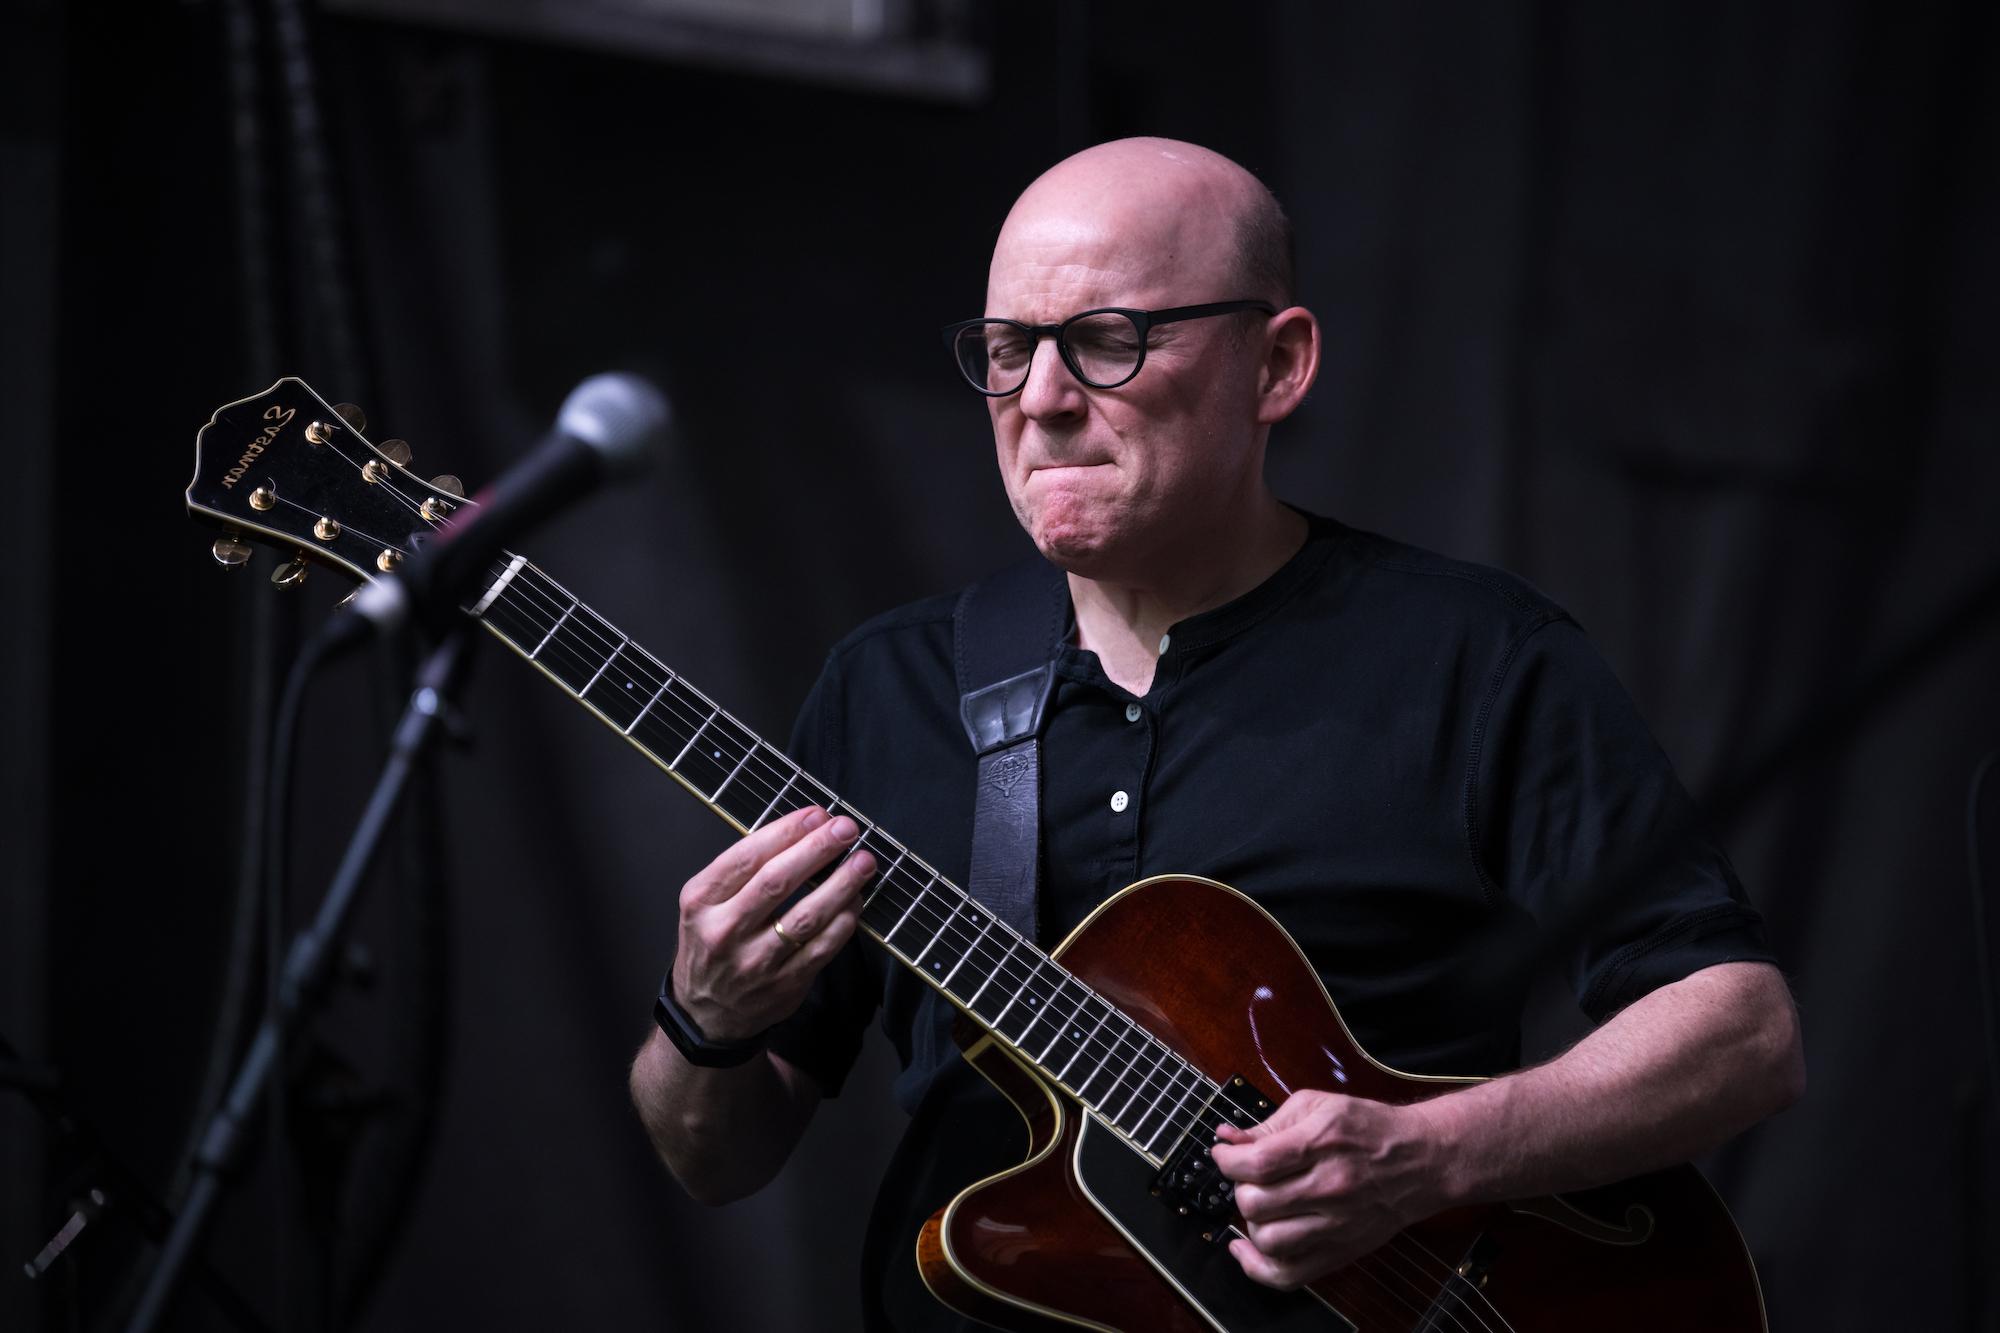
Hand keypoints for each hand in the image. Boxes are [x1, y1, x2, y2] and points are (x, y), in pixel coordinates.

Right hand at [670, 806, 874, 1042]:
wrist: (706, 1014)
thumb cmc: (711, 945)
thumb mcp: (705, 904)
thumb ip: (743, 871)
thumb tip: (803, 831)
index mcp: (701, 901)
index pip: (747, 857)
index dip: (787, 831)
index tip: (817, 815)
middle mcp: (723, 931)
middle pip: (777, 881)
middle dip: (818, 849)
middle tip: (846, 829)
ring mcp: (755, 962)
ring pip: (806, 916)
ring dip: (841, 884)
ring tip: (863, 861)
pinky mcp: (784, 985)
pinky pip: (822, 947)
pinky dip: (844, 920)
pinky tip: (856, 900)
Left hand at [1208, 1089, 1446, 1290]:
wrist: (1423, 1160)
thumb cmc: (1369, 1128)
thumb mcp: (1319, 1107)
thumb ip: (1269, 1123)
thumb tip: (1227, 1138)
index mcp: (1322, 1144)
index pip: (1257, 1163)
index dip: (1227, 1160)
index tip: (1224, 1154)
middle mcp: (1330, 1188)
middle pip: (1256, 1203)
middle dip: (1239, 1187)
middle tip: (1248, 1177)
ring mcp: (1337, 1225)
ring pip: (1268, 1240)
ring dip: (1251, 1222)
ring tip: (1260, 1205)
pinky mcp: (1341, 1251)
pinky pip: (1290, 1275)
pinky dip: (1258, 1267)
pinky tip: (1246, 1248)